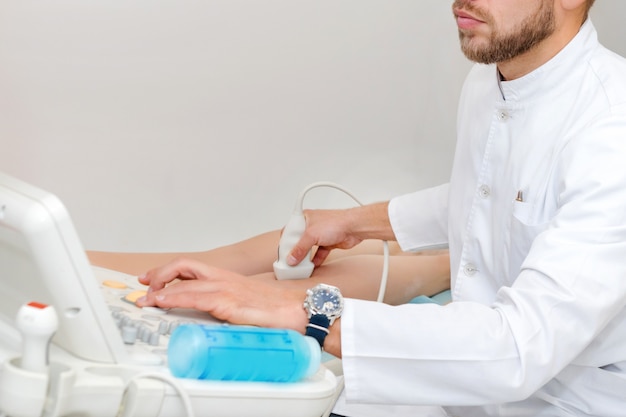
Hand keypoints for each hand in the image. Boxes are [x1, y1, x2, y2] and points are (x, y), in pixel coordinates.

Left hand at [136, 258, 308, 330]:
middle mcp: (224, 278)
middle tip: (144, 284)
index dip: (169, 271)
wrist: (298, 310)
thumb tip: (214, 317)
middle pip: (183, 266)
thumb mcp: (245, 305)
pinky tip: (163, 303)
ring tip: (145, 299)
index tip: (153, 278)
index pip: (191, 268)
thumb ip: (227, 306)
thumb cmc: (278, 309)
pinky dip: (173, 298)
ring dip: (160, 290)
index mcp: (227, 278)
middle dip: (159, 273)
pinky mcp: (228, 301)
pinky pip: (194, 297)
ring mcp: (225, 288)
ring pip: (184, 281)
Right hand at [288, 208, 363, 266]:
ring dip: (306, 257)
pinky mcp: (328, 243)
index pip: (289, 231)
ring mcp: (320, 234)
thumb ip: (300, 249)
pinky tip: (313, 265)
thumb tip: (291, 258)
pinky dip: (316, 259)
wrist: (354, 228)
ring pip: (309, 248)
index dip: (285, 242)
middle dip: (296, 251)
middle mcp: (311, 225)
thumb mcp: (311, 235)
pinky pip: (319, 253)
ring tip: (301, 265)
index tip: (283, 253)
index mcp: (304, 218)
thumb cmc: (335, 222)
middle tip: (291, 261)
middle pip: (299, 241)